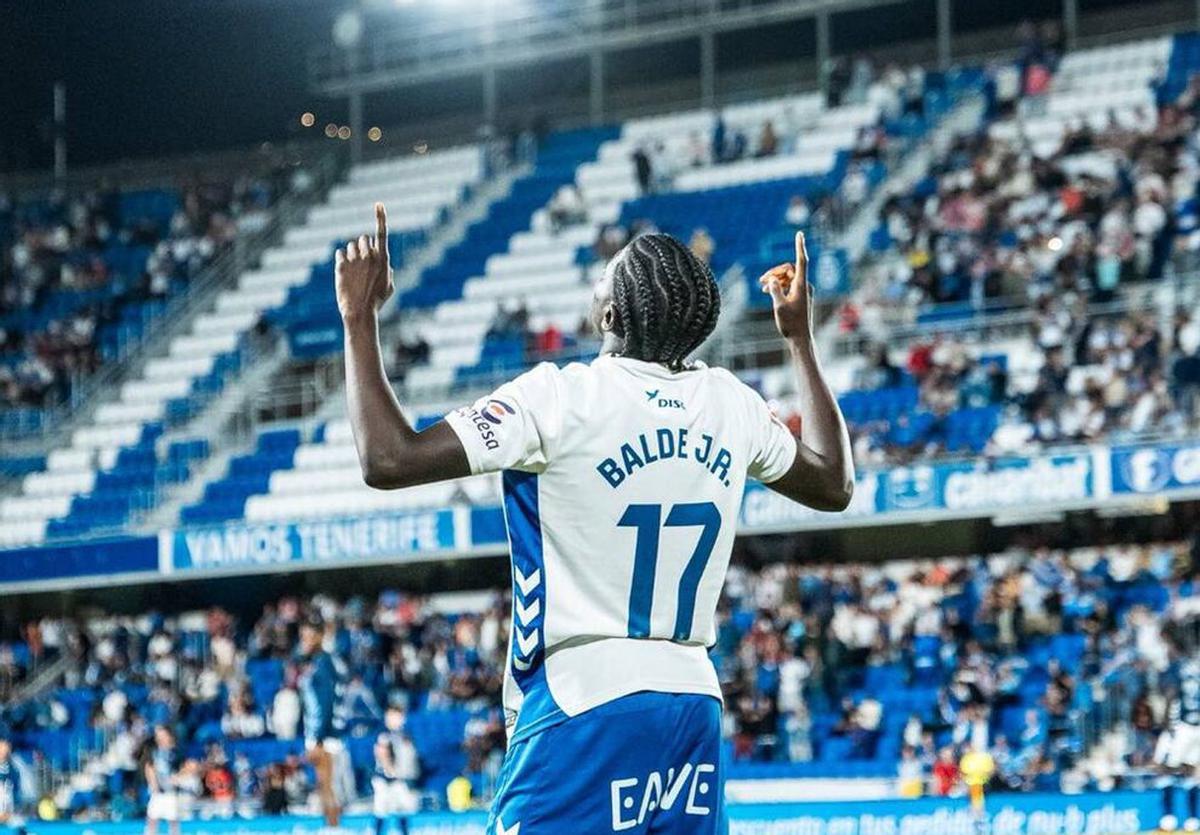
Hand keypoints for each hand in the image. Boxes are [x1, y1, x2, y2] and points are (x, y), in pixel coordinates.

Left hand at [335, 202, 393, 325]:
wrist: (359, 312)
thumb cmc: (377, 302)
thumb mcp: (389, 287)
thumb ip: (388, 271)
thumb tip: (386, 264)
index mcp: (383, 260)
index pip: (382, 233)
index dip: (381, 217)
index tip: (379, 204)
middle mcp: (369, 256)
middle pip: (363, 239)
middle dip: (363, 247)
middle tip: (362, 264)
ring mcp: (354, 260)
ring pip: (351, 246)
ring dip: (352, 254)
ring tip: (354, 272)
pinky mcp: (341, 266)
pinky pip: (340, 253)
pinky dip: (342, 260)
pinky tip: (345, 273)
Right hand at [759, 231, 812, 343]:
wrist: (801, 339)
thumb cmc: (791, 324)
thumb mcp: (779, 307)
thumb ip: (775, 290)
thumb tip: (773, 280)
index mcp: (801, 285)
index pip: (801, 261)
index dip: (799, 246)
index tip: (799, 233)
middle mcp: (803, 286)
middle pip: (788, 269)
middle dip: (774, 272)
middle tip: (761, 281)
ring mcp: (802, 291)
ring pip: (786, 277)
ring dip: (774, 280)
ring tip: (762, 288)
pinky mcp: (799, 297)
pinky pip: (787, 285)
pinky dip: (778, 286)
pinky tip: (768, 293)